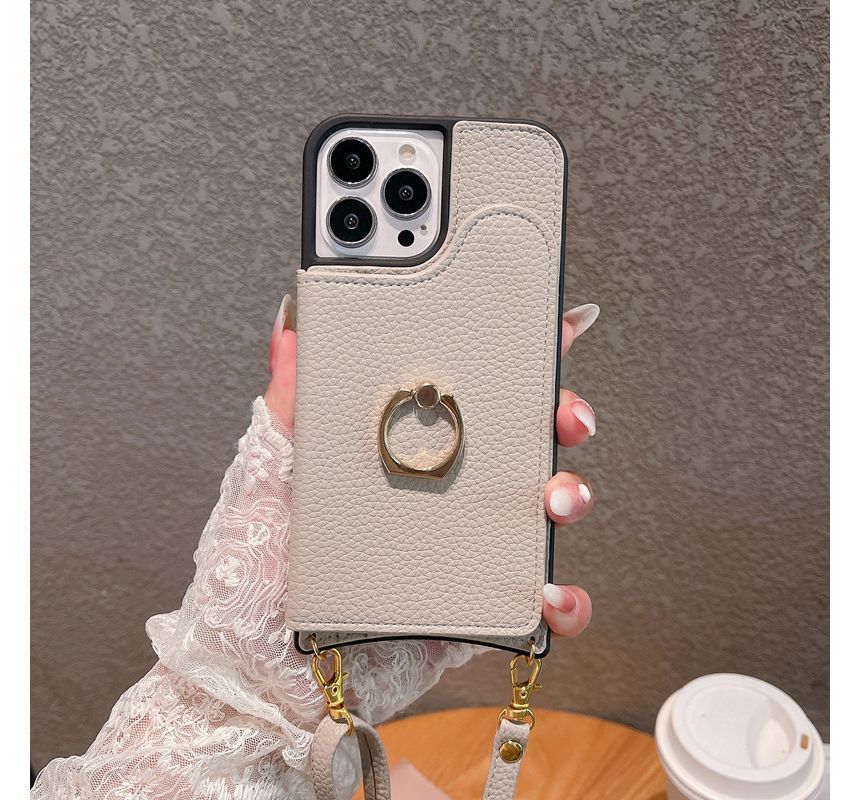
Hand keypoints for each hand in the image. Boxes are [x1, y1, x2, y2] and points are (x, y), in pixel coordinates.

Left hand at [265, 297, 597, 640]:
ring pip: (544, 512)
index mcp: (411, 449)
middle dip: (564, 418)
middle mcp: (449, 490)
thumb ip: (292, 401)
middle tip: (567, 418)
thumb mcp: (275, 467)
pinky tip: (548, 594)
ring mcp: (470, 546)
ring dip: (572, 497)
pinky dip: (563, 601)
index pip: (476, 394)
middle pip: (526, 441)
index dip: (523, 361)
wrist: (265, 657)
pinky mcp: (480, 607)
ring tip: (556, 502)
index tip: (560, 330)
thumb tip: (289, 330)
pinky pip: (539, 604)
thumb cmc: (264, 558)